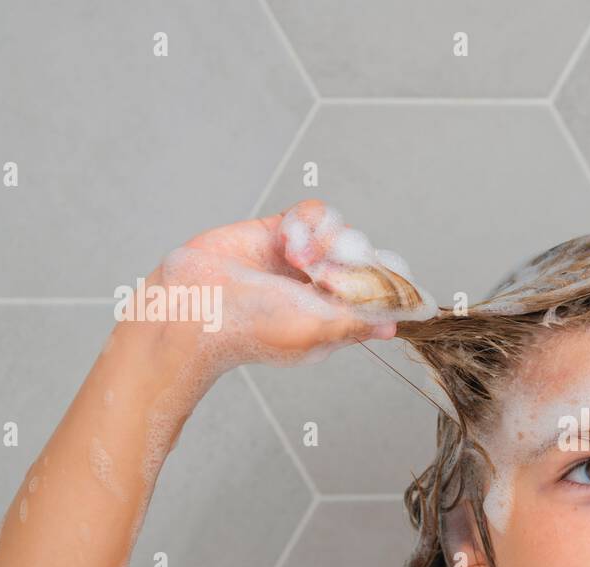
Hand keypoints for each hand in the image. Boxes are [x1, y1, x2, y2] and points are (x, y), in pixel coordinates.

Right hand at [116, 199, 435, 378]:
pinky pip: (313, 213)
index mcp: (337, 317)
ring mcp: (302, 259)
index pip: (381, 290)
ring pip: (343, 231)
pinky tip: (287, 241)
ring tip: (298, 259)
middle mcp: (323, 287)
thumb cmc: (253, 326)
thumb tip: (394, 327)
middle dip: (351, 260)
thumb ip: (359, 323)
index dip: (384, 279)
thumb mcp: (318, 330)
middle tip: (325, 274)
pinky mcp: (279, 232)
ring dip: (325, 240)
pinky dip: (305, 222)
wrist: (195, 302)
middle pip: (366, 256)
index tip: (376, 277)